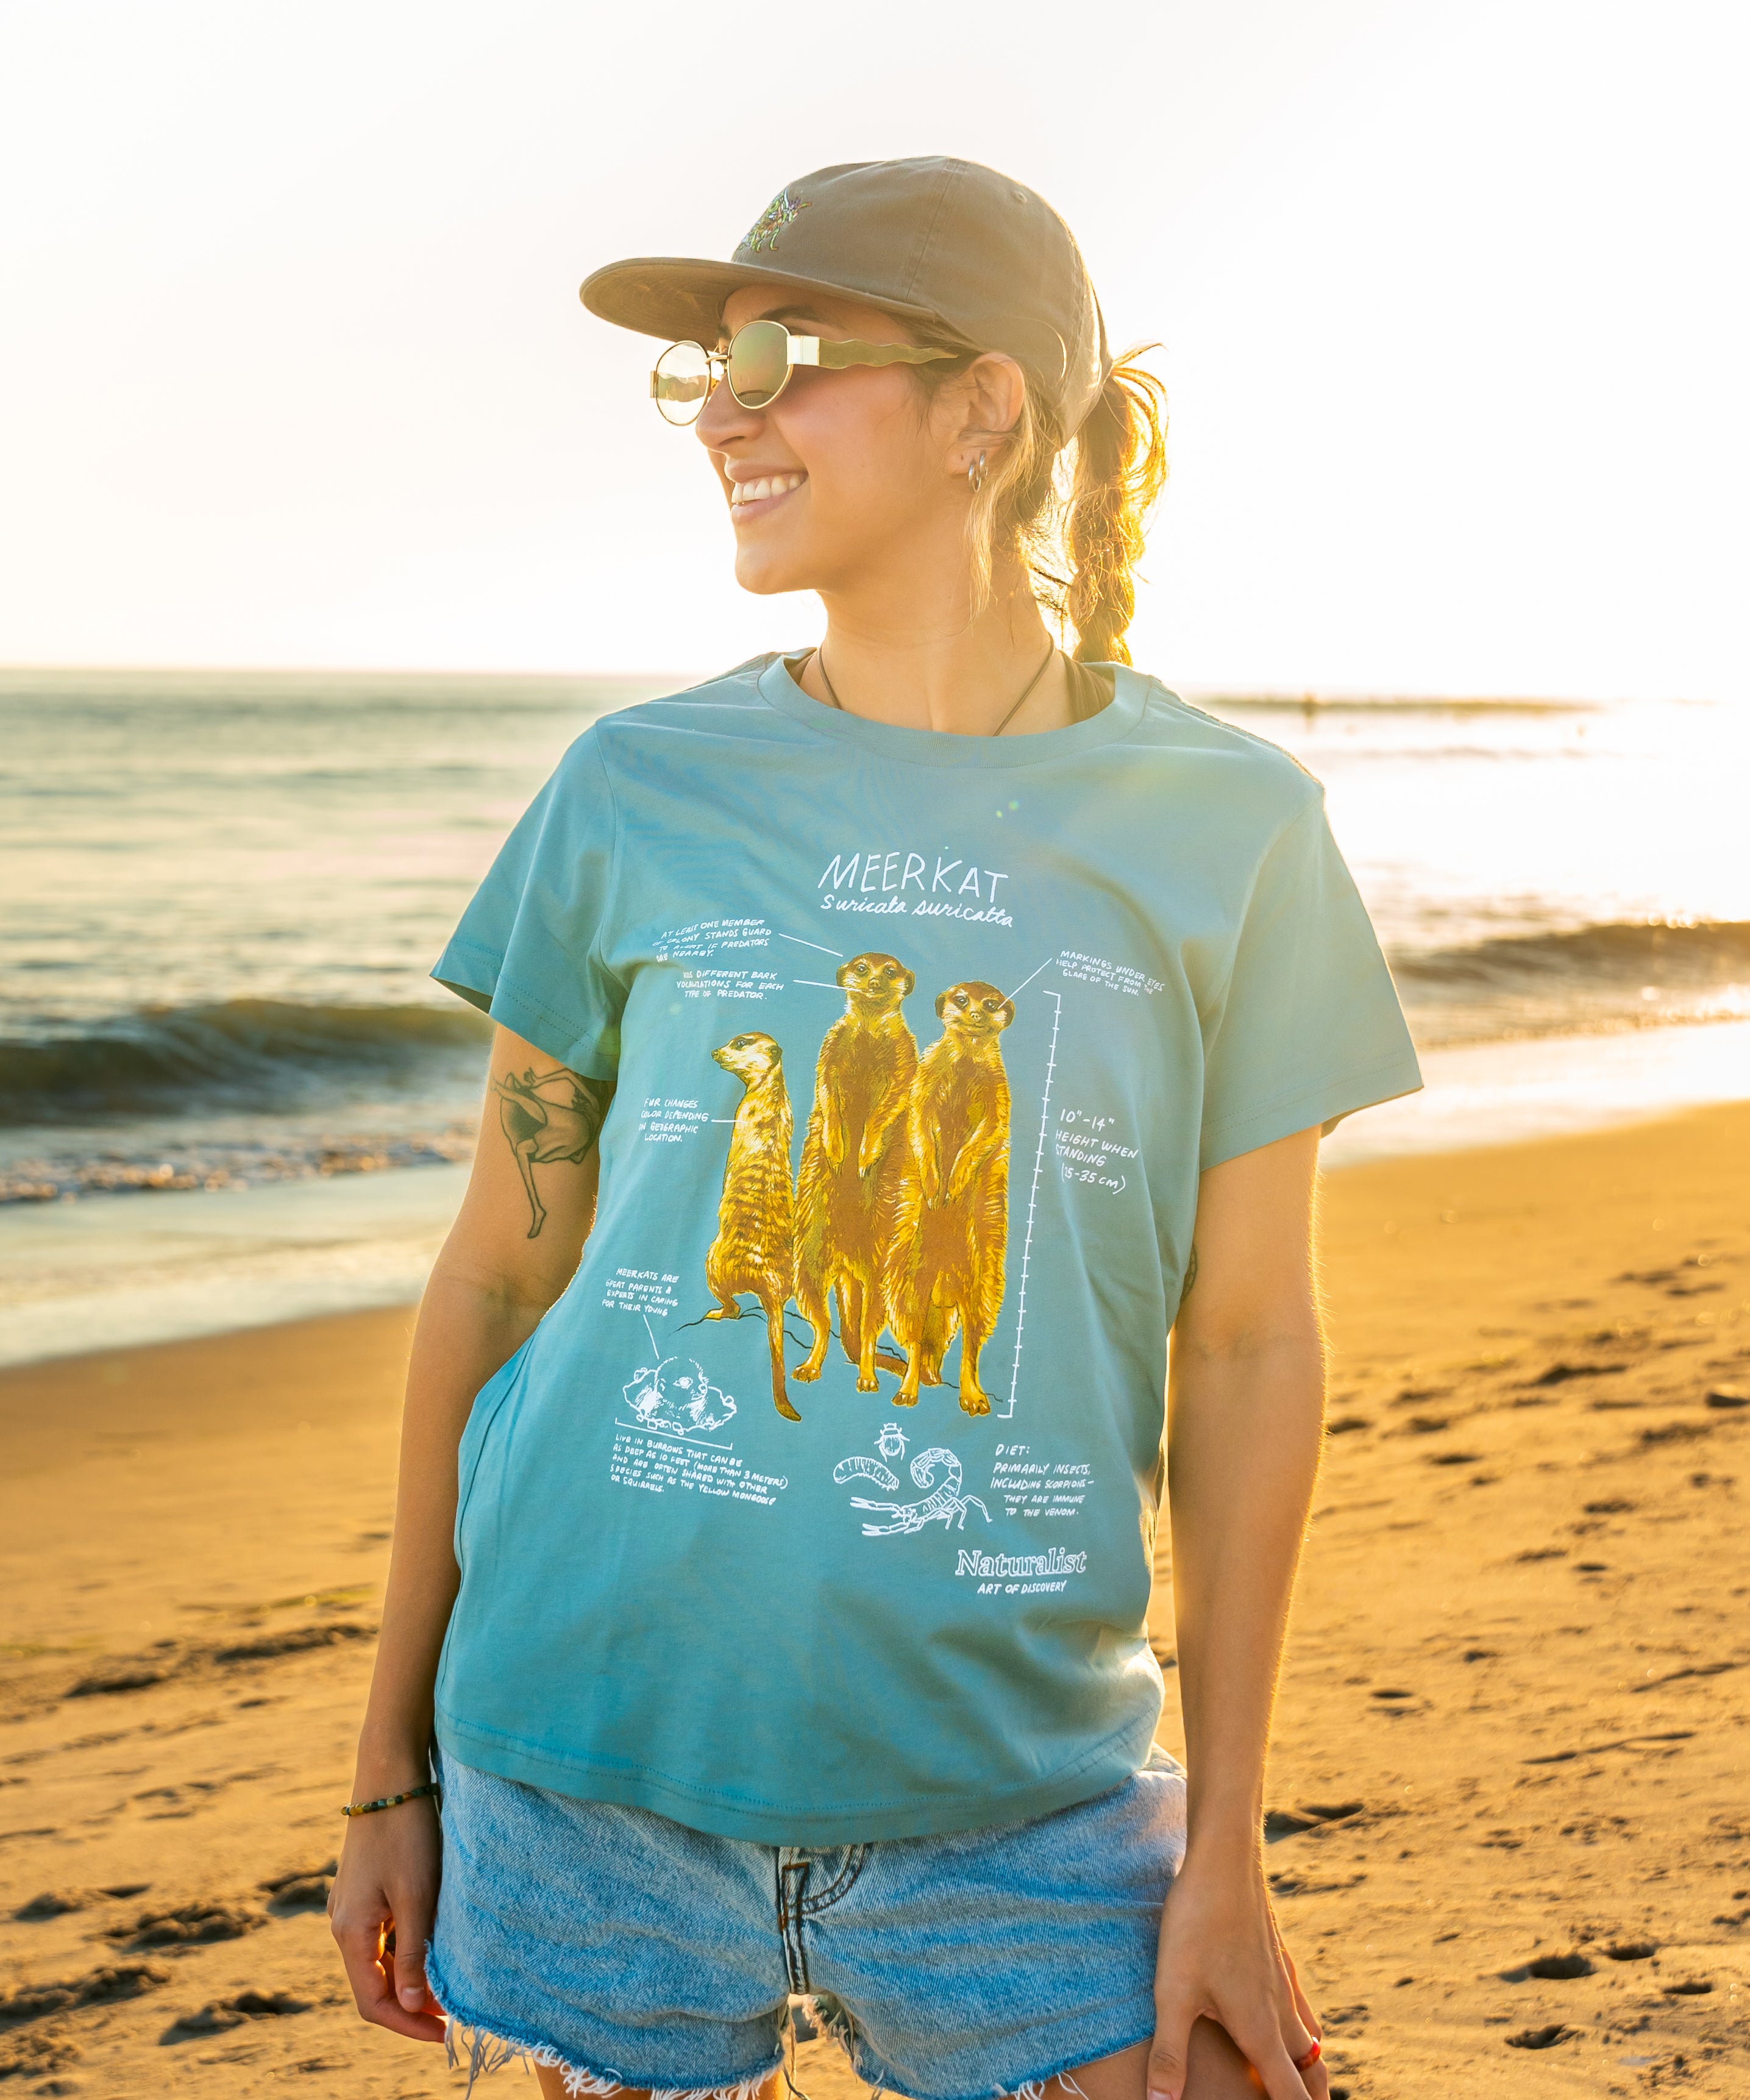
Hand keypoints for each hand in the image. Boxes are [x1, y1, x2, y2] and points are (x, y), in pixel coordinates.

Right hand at [328, 1797, 445, 2043]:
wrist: (390, 1775)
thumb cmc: (406, 1833)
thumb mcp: (415, 1895)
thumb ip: (413, 1952)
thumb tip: (413, 2005)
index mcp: (350, 1931)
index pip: (373, 2002)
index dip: (407, 2024)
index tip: (445, 2035)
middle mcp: (343, 1924)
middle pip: (374, 1985)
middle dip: (411, 2005)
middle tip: (454, 2014)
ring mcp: (352, 1907)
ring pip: (380, 1961)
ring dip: (411, 1978)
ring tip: (449, 1984)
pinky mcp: (365, 1890)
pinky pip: (383, 1936)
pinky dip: (407, 1951)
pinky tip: (434, 1948)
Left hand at [1148, 1853, 1324, 2099]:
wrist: (1225, 1859)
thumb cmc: (1196, 1925)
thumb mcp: (1173, 1992)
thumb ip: (1170, 2053)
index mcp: (1261, 2031)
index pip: (1292, 2097)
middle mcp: (1281, 2012)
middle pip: (1311, 2074)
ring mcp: (1284, 1983)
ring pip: (1310, 2041)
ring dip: (1308, 2069)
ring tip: (1297, 2084)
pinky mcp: (1278, 1959)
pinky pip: (1302, 2009)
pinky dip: (1304, 2033)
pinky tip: (1287, 2026)